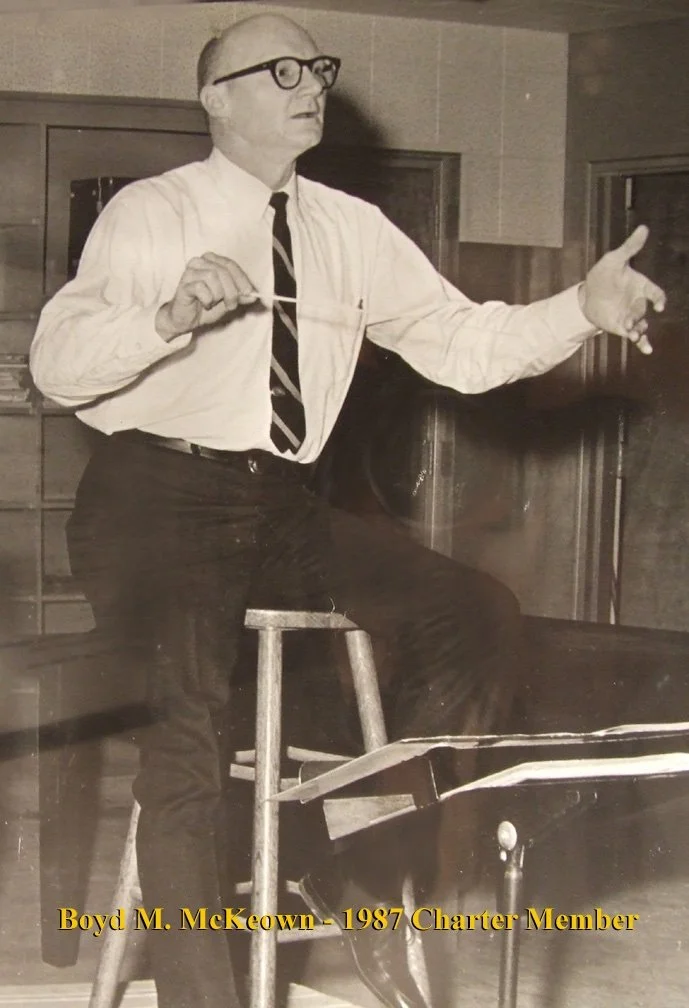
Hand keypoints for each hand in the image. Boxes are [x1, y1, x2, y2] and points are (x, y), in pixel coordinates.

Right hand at [155, 252, 258, 340]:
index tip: (249, 293)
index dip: (241, 279)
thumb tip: (254, 296)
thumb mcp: (229, 300)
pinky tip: (204, 304)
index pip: (230, 265)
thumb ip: (241, 296)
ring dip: (218, 295)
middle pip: (223, 270)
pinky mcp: (184, 284)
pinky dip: (207, 299)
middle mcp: (200, 262)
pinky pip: (201, 287)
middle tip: (231, 305)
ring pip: (212, 276)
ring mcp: (190, 271)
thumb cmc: (206, 305)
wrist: (187, 319)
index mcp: (211, 260)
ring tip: (214, 304)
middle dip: (232, 291)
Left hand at [579, 225, 665, 354]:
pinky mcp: (623, 327)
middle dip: (639, 315)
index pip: (655, 293)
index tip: (658, 304)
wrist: (587, 295)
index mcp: (641, 286)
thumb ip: (630, 248)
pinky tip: (647, 350)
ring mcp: (632, 316)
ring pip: (642, 324)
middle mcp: (639, 302)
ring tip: (634, 334)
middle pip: (644, 310)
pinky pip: (636, 336)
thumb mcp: (614, 260)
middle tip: (631, 319)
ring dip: (640, 330)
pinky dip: (642, 343)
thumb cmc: (603, 275)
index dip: (658, 298)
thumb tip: (644, 227)